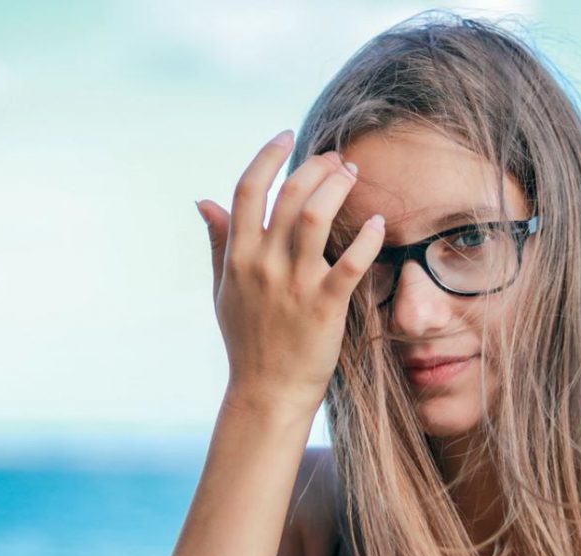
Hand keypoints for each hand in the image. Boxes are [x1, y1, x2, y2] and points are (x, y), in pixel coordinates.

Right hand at [196, 129, 385, 411]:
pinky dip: (366, 239)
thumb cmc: (246, 341)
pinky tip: (377, 224)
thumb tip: (203, 200)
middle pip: (287, 195)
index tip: (285, 136)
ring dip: (336, 188)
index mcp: (237, 258)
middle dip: (314, 167)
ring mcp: (294, 285)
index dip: (267, 156)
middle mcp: (263, 265)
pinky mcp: (324, 306)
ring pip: (314, 218)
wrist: (266, 393)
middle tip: (335, 158)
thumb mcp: (222, 290)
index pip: (247, 191)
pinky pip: (350, 263)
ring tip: (352, 174)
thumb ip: (217, 243)